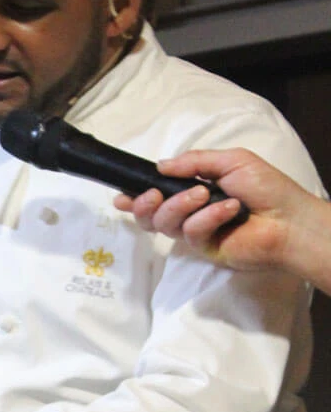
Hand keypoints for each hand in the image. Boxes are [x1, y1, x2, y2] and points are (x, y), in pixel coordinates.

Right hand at [113, 148, 305, 272]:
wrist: (291, 219)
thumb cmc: (266, 187)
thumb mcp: (231, 161)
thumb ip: (194, 162)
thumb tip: (160, 165)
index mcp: (192, 191)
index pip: (156, 196)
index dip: (134, 198)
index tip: (119, 196)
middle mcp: (189, 213)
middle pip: (149, 215)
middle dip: (145, 204)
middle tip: (153, 194)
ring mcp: (195, 233)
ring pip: (165, 223)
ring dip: (179, 206)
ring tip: (204, 195)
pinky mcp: (204, 249)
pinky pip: (191, 233)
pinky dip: (207, 218)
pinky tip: (229, 210)